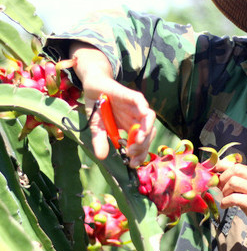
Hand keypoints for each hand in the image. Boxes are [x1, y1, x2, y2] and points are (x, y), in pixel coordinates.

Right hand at [70, 42, 155, 166]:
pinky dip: (143, 110)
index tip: (133, 164)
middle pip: (148, 134)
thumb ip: (100, 140)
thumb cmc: (98, 107)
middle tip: (131, 153)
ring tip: (137, 141)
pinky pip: (142, 102)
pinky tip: (141, 118)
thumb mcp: (97, 128)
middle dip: (142, 146)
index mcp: (131, 128)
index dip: (140, 154)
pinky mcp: (132, 96)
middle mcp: (137, 118)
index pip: (142, 143)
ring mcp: (136, 107)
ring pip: (149, 119)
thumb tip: (101, 156)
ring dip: (146, 131)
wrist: (93, 87)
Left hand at [218, 163, 246, 239]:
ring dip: (225, 191)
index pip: (238, 165)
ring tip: (226, 198)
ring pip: (233, 182)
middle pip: (236, 170)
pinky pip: (233, 198)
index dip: (223, 167)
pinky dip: (225, 201)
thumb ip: (236, 182)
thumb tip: (216, 176)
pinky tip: (225, 206)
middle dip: (223, 178)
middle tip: (221, 189)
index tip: (215, 172)